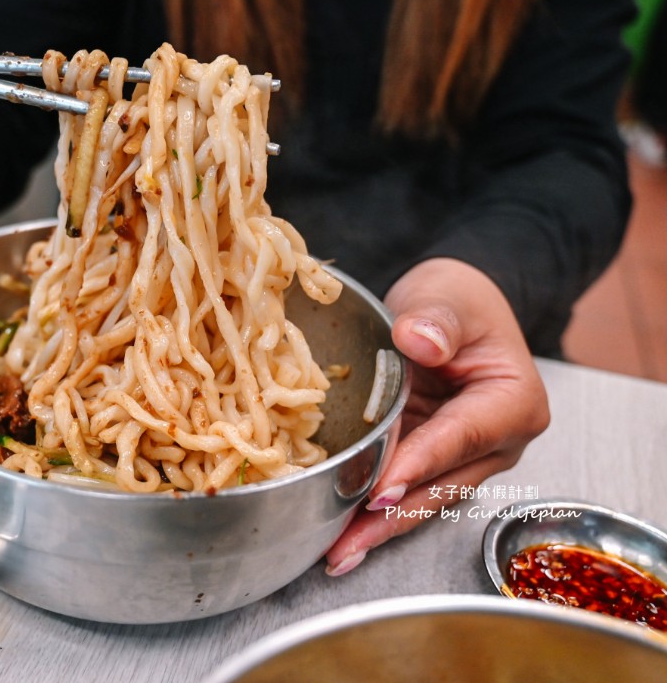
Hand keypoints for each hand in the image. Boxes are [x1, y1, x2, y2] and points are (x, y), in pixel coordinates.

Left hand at [324, 258, 549, 574]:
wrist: (450, 307)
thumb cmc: (456, 301)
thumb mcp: (447, 295)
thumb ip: (436, 318)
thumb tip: (421, 341)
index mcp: (513, 403)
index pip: (460, 438)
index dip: (418, 464)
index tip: (381, 490)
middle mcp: (498, 443)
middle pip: (440, 485)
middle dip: (390, 517)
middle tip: (346, 545)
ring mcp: (465, 459)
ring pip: (421, 499)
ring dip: (377, 527)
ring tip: (337, 555)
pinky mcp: (432, 462)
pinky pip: (403, 490)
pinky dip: (371, 512)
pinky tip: (341, 535)